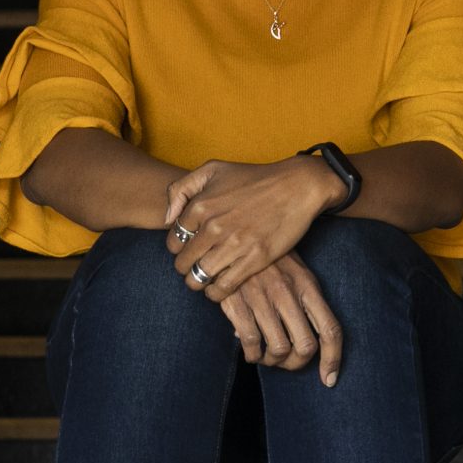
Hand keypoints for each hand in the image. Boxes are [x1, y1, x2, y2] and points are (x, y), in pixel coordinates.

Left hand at [163, 156, 338, 303]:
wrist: (296, 186)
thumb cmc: (254, 177)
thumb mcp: (212, 169)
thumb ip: (181, 189)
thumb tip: (167, 219)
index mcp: (200, 206)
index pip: (173, 241)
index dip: (179, 248)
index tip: (190, 248)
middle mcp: (213, 227)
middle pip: (183, 263)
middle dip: (187, 267)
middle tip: (197, 265)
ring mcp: (233, 245)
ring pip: (199, 278)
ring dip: (198, 282)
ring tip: (205, 278)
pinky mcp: (254, 260)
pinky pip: (223, 287)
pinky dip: (216, 293)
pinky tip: (219, 288)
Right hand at [212, 252, 342, 385]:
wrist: (230, 233)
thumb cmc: (266, 257)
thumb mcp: (295, 271)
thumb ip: (304, 301)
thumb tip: (304, 339)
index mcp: (307, 286)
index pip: (330, 330)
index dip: (333, 360)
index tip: (328, 379)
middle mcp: (289, 293)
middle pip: (305, 347)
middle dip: (295, 364)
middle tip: (284, 362)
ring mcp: (263, 298)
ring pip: (278, 349)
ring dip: (272, 361)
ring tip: (264, 356)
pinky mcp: (238, 302)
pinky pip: (251, 343)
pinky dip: (252, 354)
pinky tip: (249, 350)